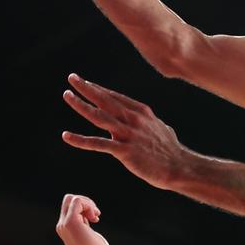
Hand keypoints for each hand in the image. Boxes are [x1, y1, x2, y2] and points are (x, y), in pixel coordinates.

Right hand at [56, 193, 110, 244]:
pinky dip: (89, 205)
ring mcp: (65, 223)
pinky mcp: (71, 222)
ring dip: (88, 203)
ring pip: (72, 198)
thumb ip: (84, 224)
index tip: (94, 218)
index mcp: (65, 228)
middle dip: (85, 202)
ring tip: (95, 216)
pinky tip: (95, 218)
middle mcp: (62, 225)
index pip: (70, 207)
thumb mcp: (88, 234)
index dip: (84, 207)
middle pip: (68, 199)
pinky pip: (78, 201)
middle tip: (95, 215)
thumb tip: (88, 213)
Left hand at [62, 74, 186, 189]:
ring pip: (100, 116)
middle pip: (106, 100)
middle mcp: (134, 119)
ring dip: (81, 105)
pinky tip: (66, 135)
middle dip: (87, 88)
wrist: (178, 167)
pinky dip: (80, 140)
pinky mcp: (125, 151)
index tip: (85, 82)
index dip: (99, 89)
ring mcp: (129, 134)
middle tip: (72, 77)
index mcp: (142, 112)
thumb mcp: (159, 128)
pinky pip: (98, 144)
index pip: (115, 97)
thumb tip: (145, 120)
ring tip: (67, 95)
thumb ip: (148, 122)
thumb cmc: (170, 150)